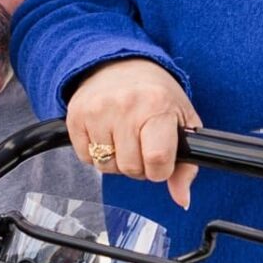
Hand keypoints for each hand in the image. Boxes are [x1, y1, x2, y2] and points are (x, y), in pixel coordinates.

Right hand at [66, 59, 200, 208]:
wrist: (121, 63)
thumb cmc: (156, 94)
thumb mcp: (182, 121)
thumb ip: (186, 166)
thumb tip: (182, 200)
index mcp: (157, 106)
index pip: (157, 159)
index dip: (159, 169)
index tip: (160, 158)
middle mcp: (125, 106)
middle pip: (130, 167)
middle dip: (138, 165)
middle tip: (141, 144)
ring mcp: (97, 110)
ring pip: (106, 166)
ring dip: (116, 160)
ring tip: (123, 138)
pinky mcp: (75, 116)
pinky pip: (85, 158)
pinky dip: (96, 154)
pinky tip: (106, 133)